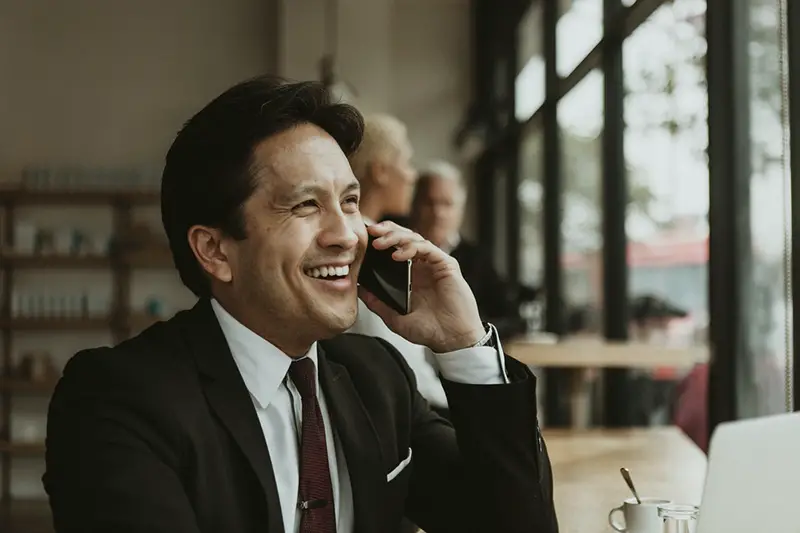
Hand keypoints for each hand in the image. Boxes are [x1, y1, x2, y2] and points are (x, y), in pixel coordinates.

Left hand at [358, 222, 484, 352]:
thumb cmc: (430, 330)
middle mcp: (423, 266)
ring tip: (380, 243)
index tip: (364, 239)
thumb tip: (358, 290)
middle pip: (404, 238)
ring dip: (396, 237)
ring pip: (415, 239)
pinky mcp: (446, 265)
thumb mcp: (395, 318)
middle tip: (371, 231)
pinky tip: (398, 255)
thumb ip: (377, 303)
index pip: (395, 248)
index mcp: (411, 275)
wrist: (452, 340)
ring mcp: (434, 264)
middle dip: (386, 231)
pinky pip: (427, 248)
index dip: (381, 240)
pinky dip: (412, 248)